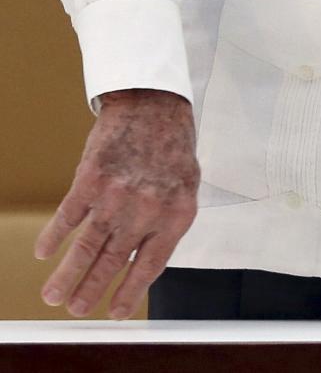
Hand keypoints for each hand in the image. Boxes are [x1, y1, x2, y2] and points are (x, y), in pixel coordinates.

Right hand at [35, 88, 198, 318]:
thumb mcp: (184, 186)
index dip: (129, 293)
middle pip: (112, 262)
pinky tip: (44, 252)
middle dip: (91, 289)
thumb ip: (166, 223)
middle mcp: (145, 210)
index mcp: (174, 215)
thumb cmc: (171, 144)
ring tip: (54, 295)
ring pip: (85, 247)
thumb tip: (144, 261)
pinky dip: (53, 237)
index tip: (113, 312)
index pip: (149, 267)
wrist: (153, 101)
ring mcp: (116, 196)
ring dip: (66, 275)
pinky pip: (67, 217)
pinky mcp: (91, 179)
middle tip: (76, 308)